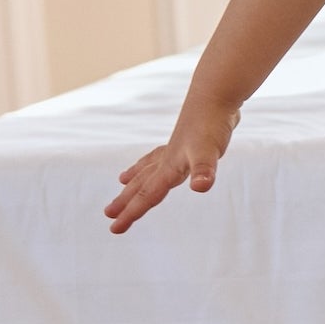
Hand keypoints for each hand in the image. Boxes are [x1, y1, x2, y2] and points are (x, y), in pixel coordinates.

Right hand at [104, 105, 235, 234]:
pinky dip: (155, 158)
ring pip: (149, 167)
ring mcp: (176, 148)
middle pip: (142, 184)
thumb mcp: (209, 152)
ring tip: (122, 182)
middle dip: (126, 201)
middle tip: (108, 214)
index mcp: (169, 167)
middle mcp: (168, 159)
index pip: (147, 196)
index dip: (131, 214)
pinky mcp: (187, 140)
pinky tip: (161, 157)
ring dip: (136, 178)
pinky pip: (162, 154)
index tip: (113, 229)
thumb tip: (201, 187)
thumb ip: (204, 170)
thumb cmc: (212, 125)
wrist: (216, 94)